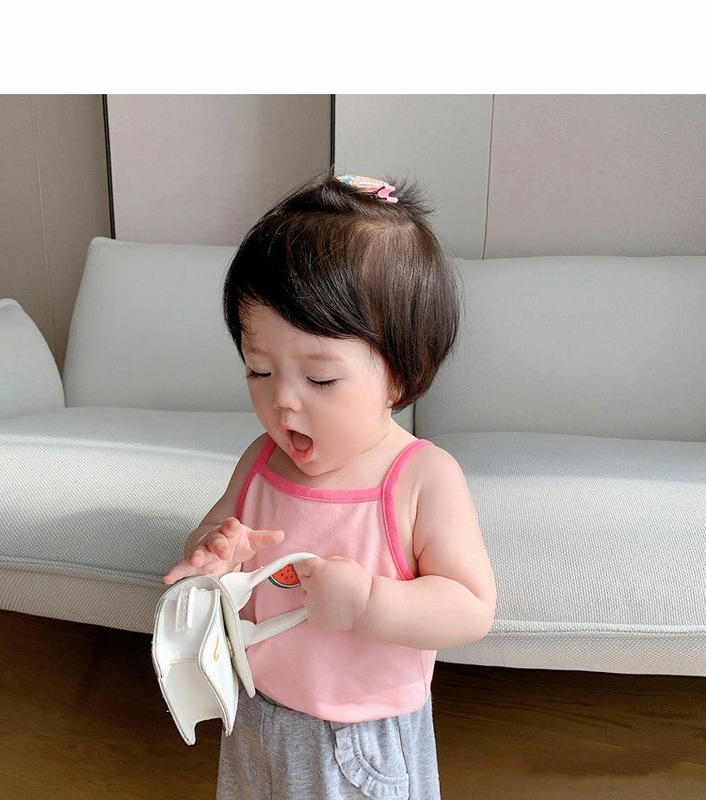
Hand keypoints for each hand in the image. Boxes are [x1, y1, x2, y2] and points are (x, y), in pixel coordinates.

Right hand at [163, 517, 283, 583]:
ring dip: (197, 556)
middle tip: (222, 551)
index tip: (233, 524)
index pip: (229, 526)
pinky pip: (182, 568)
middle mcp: (213, 540)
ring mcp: (202, 552)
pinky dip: (175, 572)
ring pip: (198, 552)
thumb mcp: (250, 540)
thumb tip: (281, 535)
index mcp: (228, 531)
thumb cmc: (232, 541)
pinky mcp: (192, 565)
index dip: (231, 525)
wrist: (214, 543)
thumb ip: (264, 539)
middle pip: (214, 540)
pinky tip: (168, 578)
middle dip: (217, 544)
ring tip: (196, 560)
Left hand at [297, 557, 371, 631]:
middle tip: (329, 586)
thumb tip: (318, 564)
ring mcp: (311, 604)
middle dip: (313, 582)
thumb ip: (327, 561)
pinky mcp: (313, 618)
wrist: (366, 607)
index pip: (304, 566)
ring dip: (314, 597)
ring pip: (305, 597)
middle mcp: (312, 586)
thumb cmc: (358, 584)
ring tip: (331, 599)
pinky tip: (331, 609)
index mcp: (318, 570)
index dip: (312, 568)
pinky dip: (318, 612)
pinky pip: (310, 612)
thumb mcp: (345, 562)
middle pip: (304, 582)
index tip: (318, 572)